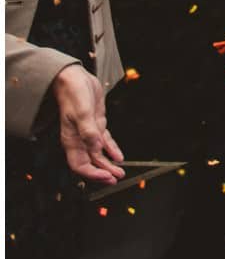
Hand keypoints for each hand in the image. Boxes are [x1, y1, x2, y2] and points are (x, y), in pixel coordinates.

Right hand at [52, 65, 124, 185]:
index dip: (93, 173)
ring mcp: (88, 133)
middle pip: (91, 163)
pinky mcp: (96, 124)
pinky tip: (119, 156)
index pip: (80, 165)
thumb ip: (89, 132)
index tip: (106, 177)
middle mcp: (79, 140)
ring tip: (119, 172)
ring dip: (108, 164)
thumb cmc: (74, 95)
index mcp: (71, 140)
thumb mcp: (82, 113)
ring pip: (98, 154)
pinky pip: (104, 142)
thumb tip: (97, 149)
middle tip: (116, 179)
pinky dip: (111, 150)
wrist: (74, 79)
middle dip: (103, 172)